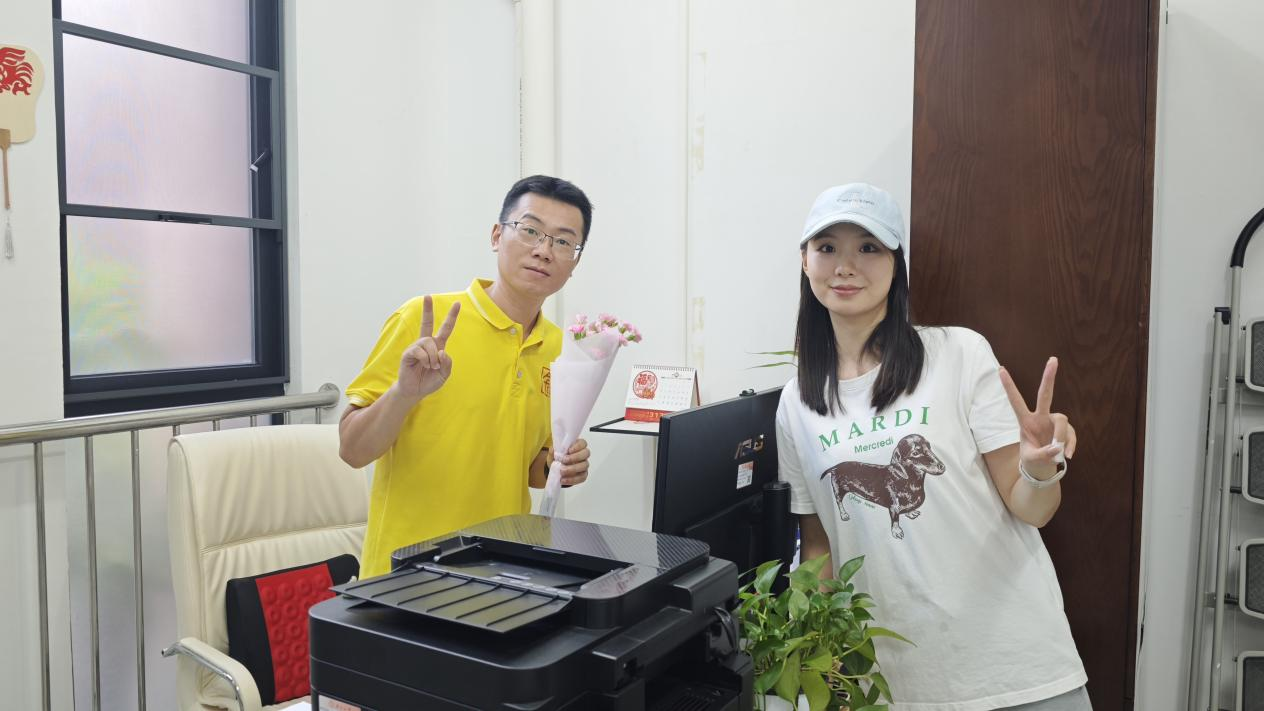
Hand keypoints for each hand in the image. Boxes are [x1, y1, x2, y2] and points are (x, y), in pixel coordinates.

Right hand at [396, 295, 459, 401]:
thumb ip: (448, 363)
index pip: (446, 329)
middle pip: (427, 323)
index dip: (451, 317)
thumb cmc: (430, 381)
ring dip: (433, 357)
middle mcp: (426, 344)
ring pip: (428, 342)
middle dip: (427, 309)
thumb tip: (441, 351)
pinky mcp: (408, 353)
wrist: (416, 391)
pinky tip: (424, 365)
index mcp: (437, 346)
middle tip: (427, 296)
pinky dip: (425, 359)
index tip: (457, 304)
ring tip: (431, 366)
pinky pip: (419, 351)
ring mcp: (416, 347)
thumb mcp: (445, 374)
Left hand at [551, 438, 590, 485]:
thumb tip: (553, 450)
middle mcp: (583, 455)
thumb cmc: (557, 458)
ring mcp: (584, 465)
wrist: (556, 470)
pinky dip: (572, 479)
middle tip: (564, 461)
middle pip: (586, 453)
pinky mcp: (583, 475)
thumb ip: (553, 451)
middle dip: (575, 457)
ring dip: (573, 469)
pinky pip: (582, 477)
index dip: (577, 446)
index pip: (583, 443)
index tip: (568, 450)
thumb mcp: (553, 454)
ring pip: (584, 465)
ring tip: (561, 471)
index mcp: (577, 446)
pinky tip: (563, 480)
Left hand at [999, 357, 1077, 479]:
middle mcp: (1040, 417)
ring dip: (1061, 436)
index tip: (1000, 369)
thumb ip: (1043, 455)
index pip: (1016, 401)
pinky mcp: (1065, 429)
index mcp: (1025, 421)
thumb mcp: (1032, 460)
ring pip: (1062, 420)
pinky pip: (1071, 434)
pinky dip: (1071, 445)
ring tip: (1059, 453)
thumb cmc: (1032, 460)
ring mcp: (1053, 422)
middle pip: (1045, 394)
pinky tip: (1068, 456)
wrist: (1042, 468)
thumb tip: (1057, 448)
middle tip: (1053, 359)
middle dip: (1049, 377)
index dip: (1009, 386)